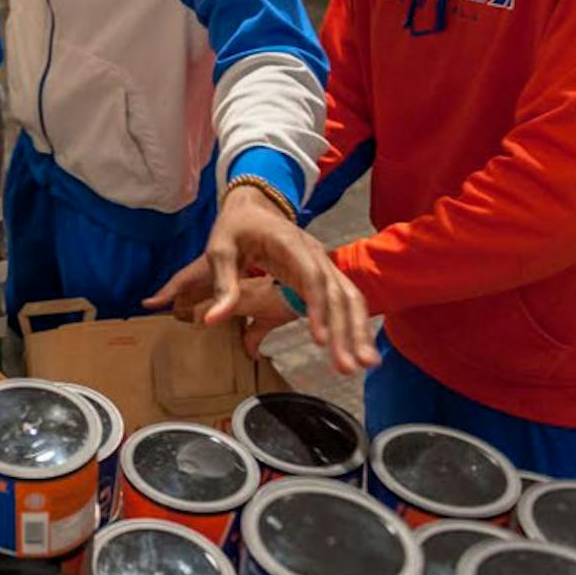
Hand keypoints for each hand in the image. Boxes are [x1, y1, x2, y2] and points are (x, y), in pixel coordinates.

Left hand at [144, 185, 378, 373]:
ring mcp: (323, 263)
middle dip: (345, 329)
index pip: (311, 276)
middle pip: (337, 292)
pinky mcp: (323, 274)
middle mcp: (314, 253)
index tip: (321, 340)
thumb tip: (211, 321)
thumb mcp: (219, 251)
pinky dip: (355, 324)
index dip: (318, 307)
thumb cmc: (234, 228)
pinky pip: (346, 299)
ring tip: (364, 365)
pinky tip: (359, 351)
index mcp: (288, 242)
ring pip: (349, 296)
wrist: (252, 207)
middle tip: (347, 367)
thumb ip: (222, 286)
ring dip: (358, 331)